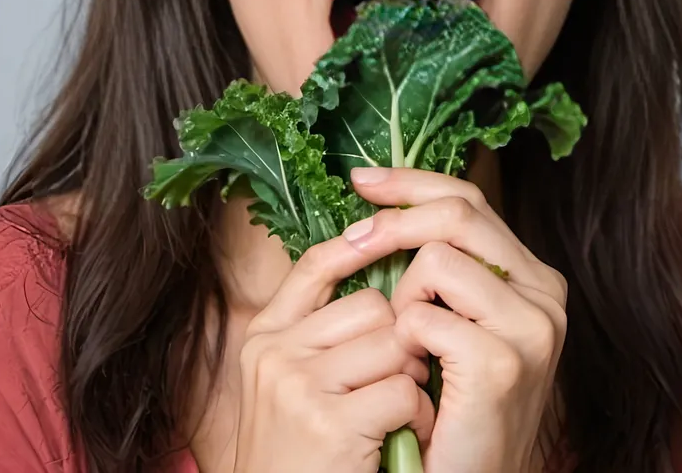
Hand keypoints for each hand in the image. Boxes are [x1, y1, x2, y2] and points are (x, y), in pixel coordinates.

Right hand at [232, 232, 435, 472]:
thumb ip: (320, 330)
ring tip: (397, 413)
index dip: (357, 244)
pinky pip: (403, 391)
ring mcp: (298, 386)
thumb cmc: (302, 451)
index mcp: (265, 335)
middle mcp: (275, 353)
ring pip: (393, 343)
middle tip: (395, 381)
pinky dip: (417, 416)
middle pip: (372, 305)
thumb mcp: (290, 381)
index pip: (314, 265)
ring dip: (411, 379)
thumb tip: (370, 257)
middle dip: (397, 340)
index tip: (391, 231)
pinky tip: (401, 439)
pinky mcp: (329, 424)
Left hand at [347, 167, 567, 472]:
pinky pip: (424, 317)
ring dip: (401, 297)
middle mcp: (544, 293)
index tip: (362, 180)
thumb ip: (440, 266)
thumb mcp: (452, 321)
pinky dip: (404, 340)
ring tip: (407, 343)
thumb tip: (381, 202)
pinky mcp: (502, 364)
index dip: (412, 183)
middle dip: (393, 221)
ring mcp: (531, 327)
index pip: (470, 200)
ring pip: (436, 259)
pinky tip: (415, 373)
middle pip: (457, 213)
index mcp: (532, 277)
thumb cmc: (449, 405)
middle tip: (352, 241)